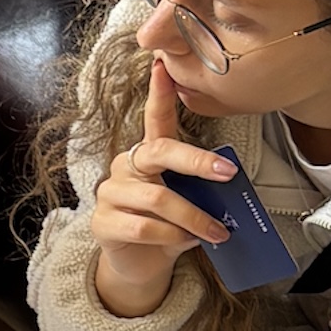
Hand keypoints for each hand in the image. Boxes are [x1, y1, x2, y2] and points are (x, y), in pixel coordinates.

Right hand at [88, 63, 232, 317]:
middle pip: (161, 153)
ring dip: (195, 219)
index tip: (164, 65)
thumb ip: (199, 191)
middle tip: (228, 173)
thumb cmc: (167, 227)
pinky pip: (144, 228)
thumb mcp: (187, 202)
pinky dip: (173, 237)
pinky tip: (187, 242)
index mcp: (147, 156)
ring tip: (218, 232)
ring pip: (159, 199)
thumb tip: (228, 192)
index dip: (159, 93)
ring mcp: (110, 194)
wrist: (138, 265)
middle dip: (197, 162)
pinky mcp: (102, 223)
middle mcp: (126, 167)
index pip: (154, 119)